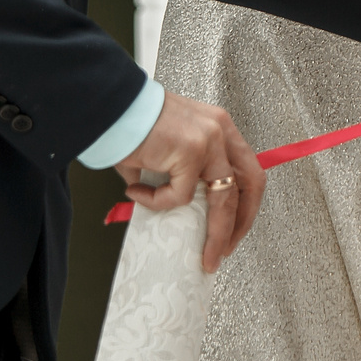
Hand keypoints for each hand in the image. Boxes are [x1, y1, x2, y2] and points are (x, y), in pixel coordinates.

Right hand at [114, 90, 265, 272]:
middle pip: (249, 185)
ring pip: (223, 199)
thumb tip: (178, 206)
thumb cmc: (133, 122)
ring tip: (205, 254)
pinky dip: (157, 202)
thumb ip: (183, 172)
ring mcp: (209, 140)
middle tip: (227, 249)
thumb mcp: (171, 145)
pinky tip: (137, 192)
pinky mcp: (190, 151)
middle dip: (241, 223)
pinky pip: (179, 195)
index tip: (234, 227)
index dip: (246, 203)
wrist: (111, 105)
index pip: (248, 170)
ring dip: (216, 234)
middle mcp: (220, 130)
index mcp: (219, 127)